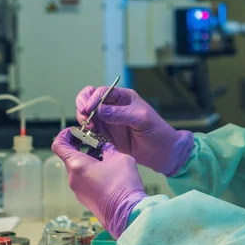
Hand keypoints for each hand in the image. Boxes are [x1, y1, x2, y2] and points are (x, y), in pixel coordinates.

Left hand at [52, 128, 147, 238]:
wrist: (127, 213)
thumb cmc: (122, 185)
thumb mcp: (119, 157)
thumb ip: (108, 149)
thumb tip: (104, 147)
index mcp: (77, 165)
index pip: (59, 145)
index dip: (65, 134)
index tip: (75, 130)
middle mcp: (73, 179)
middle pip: (70, 157)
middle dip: (81, 146)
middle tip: (94, 140)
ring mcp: (78, 191)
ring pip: (78, 169)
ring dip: (88, 159)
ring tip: (105, 155)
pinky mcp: (86, 199)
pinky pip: (84, 180)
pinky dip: (91, 171)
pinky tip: (108, 169)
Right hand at [76, 86, 193, 176]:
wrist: (161, 153)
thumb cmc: (157, 132)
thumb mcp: (142, 119)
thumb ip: (121, 114)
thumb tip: (100, 110)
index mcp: (123, 98)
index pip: (102, 92)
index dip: (92, 98)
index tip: (89, 109)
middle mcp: (113, 107)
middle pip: (90, 99)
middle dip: (83, 105)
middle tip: (84, 117)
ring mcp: (108, 121)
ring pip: (87, 114)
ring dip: (83, 119)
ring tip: (88, 128)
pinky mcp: (105, 135)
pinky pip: (90, 130)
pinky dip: (85, 131)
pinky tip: (88, 136)